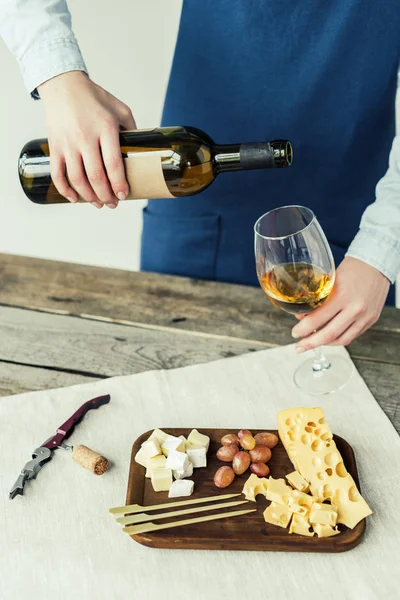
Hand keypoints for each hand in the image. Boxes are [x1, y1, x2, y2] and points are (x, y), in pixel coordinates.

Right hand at [38, 71, 135, 208]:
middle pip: (96, 176)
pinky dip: (65, 189)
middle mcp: (85, 137)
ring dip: (89, 196)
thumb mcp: (119, 108)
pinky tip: (75, 198)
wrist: (63, 84)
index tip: (124, 195)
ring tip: (98, 204)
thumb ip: (132, 129)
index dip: (119, 184)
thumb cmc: (94, 98)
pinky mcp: (54, 146)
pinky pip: (57, 173)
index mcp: (105, 128)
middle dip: (106, 195)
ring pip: (77, 178)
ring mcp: (68, 143)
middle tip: (113, 204)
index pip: (114, 164)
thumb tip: (143, 151)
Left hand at [291, 257, 389, 350]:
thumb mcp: (331, 279)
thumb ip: (318, 298)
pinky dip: (338, 339)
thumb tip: (302, 316)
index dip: (303, 329)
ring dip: (324, 344)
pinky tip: (329, 339)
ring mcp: (365, 316)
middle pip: (329, 334)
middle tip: (299, 347)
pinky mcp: (371, 320)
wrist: (377, 265)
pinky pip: (352, 336)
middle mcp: (355, 308)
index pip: (317, 319)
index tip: (295, 333)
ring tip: (312, 344)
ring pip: (341, 339)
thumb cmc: (352, 269)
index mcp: (342, 295)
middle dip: (310, 343)